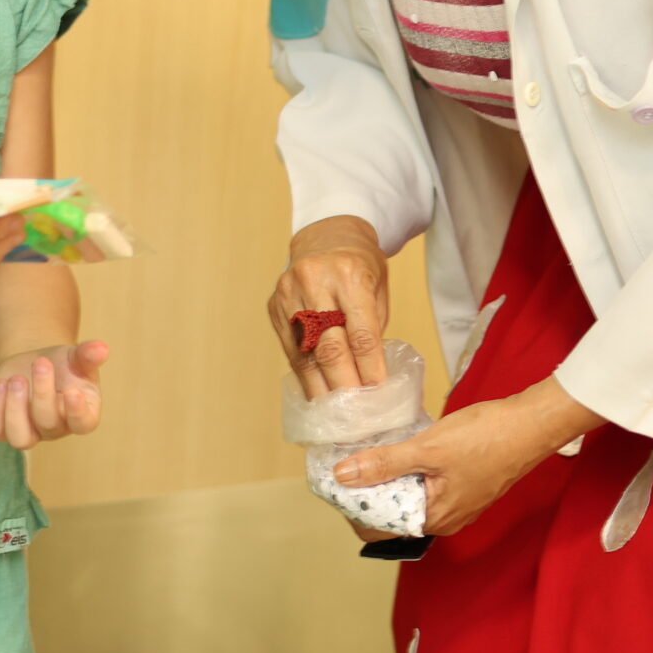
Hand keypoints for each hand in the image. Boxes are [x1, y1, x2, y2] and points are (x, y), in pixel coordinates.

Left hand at [0, 341, 109, 448]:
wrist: (36, 364)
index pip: (83, 423)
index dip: (77, 412)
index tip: (72, 391)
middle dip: (43, 392)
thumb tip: (101, 348)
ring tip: (16, 379)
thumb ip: (88, 355)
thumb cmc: (64, 364)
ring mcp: (30, 431)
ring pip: (20, 439)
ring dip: (15, 409)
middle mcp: (56, 428)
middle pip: (48, 423)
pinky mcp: (4, 427)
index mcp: (82, 414)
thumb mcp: (77, 357)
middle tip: (41, 362)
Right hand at [270, 216, 391, 398]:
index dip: (369, 369)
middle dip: (344, 385)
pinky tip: (316, 395)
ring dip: (321, 387)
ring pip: (305, 352)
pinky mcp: (274, 305)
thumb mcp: (377, 289)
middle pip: (329, 346)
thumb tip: (372, 379)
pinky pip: (290, 349)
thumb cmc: (360, 265)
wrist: (327, 235)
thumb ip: (372, 329)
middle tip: (356, 417)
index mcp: (349, 275)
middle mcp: (315, 281)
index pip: (360, 333)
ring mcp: (289, 293)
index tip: (377, 396)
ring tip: (335, 416)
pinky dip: (305, 376)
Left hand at [330, 379, 602, 536]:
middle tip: (345, 460)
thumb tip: (343, 476)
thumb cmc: (486, 438)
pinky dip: (407, 470)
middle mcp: (445, 519)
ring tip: (364, 452)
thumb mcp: (428, 448)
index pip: (381, 527)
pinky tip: (397, 447)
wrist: (531, 424)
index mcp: (435, 520)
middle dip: (368, 490)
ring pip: (409, 496)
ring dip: (387, 477)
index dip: (354, 506)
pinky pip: (424, 484)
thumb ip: (385, 463)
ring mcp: (456, 502)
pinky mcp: (462, 484)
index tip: (334, 481)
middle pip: (394, 512)